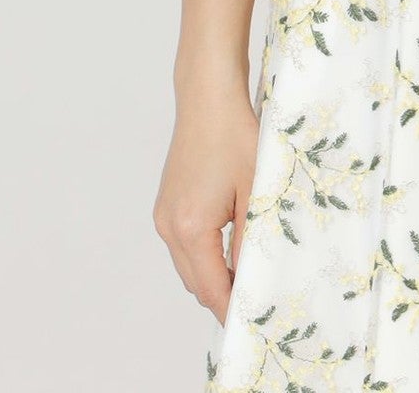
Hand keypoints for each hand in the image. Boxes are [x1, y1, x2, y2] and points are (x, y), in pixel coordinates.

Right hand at [152, 81, 262, 324]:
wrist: (208, 98)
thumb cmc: (236, 136)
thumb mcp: (255, 190)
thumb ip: (251, 240)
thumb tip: (253, 278)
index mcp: (190, 227)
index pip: (210, 287)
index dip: (230, 308)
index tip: (251, 320)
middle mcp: (169, 226)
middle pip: (195, 282)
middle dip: (222, 295)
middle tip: (254, 300)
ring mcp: (163, 216)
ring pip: (187, 265)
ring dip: (212, 275)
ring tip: (246, 275)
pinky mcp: (166, 205)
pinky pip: (183, 245)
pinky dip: (203, 255)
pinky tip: (228, 247)